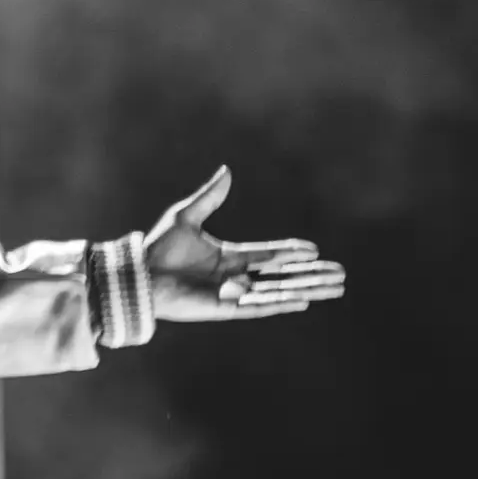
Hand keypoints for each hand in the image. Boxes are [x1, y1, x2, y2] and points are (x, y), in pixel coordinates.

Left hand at [144, 166, 345, 321]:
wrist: (138, 275)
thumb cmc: (157, 249)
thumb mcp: (186, 216)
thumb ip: (210, 196)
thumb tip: (227, 169)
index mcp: (229, 256)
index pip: (269, 254)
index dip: (292, 252)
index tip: (315, 249)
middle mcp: (234, 276)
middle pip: (282, 275)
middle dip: (311, 274)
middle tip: (340, 272)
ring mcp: (232, 294)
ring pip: (278, 291)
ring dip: (306, 288)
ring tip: (335, 287)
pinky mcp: (225, 309)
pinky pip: (260, 307)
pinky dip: (282, 303)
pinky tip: (304, 301)